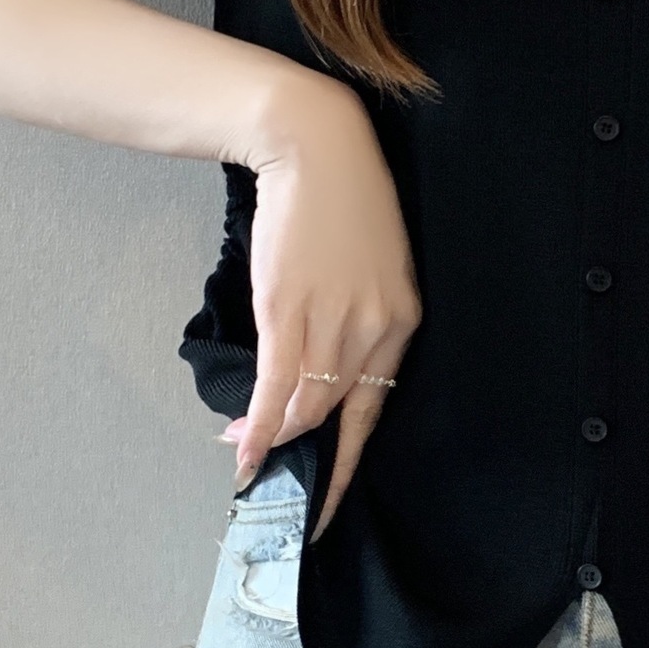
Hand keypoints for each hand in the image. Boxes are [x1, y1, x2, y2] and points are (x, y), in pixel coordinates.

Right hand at [218, 70, 419, 538]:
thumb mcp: (368, 267)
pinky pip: (280, 384)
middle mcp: (375, 329)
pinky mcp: (291, 309)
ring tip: (248, 460)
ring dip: (273, 440)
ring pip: (307, 404)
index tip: (328, 498)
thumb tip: (314, 370)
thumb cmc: (340, 203)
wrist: (316, 149)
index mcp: (402, 321)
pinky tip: (246, 448)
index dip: (345, 457)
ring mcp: (334, 321)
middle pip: (338, 413)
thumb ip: (354, 320)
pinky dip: (262, 424)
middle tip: (275, 482)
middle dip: (305, 457)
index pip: (375, 407)